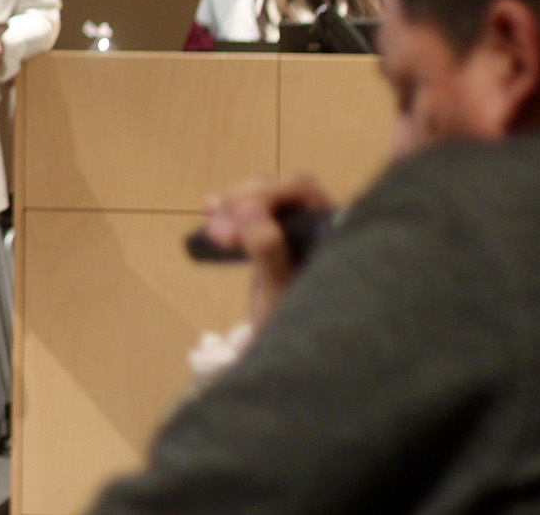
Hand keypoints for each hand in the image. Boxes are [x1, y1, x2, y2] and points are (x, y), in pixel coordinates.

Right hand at [201, 173, 334, 328]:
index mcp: (330, 228)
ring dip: (230, 209)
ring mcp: (293, 226)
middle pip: (276, 188)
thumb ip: (268, 250)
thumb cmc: (297, 322)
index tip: (239, 216)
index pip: (301, 188)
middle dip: (242, 203)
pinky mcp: (272, 234)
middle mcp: (316, 220)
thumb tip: (246, 209)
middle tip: (220, 236)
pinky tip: (209, 210)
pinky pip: (247, 211)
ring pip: (258, 197)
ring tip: (214, 236)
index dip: (266, 194)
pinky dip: (226, 211)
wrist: (293, 351)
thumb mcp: (280, 290)